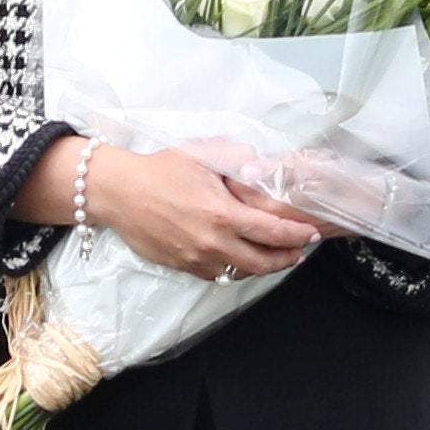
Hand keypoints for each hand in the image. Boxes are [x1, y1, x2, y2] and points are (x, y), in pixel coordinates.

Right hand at [44, 137, 321, 279]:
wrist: (119, 192)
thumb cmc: (160, 170)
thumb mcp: (203, 154)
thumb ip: (237, 158)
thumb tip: (262, 165)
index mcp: (222, 214)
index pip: (272, 233)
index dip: (297, 236)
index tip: (311, 234)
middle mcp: (212, 242)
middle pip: (262, 262)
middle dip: (287, 259)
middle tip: (300, 252)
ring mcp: (196, 259)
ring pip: (240, 273)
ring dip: (263, 268)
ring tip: (276, 258)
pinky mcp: (183, 266)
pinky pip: (217, 275)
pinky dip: (236, 270)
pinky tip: (243, 260)